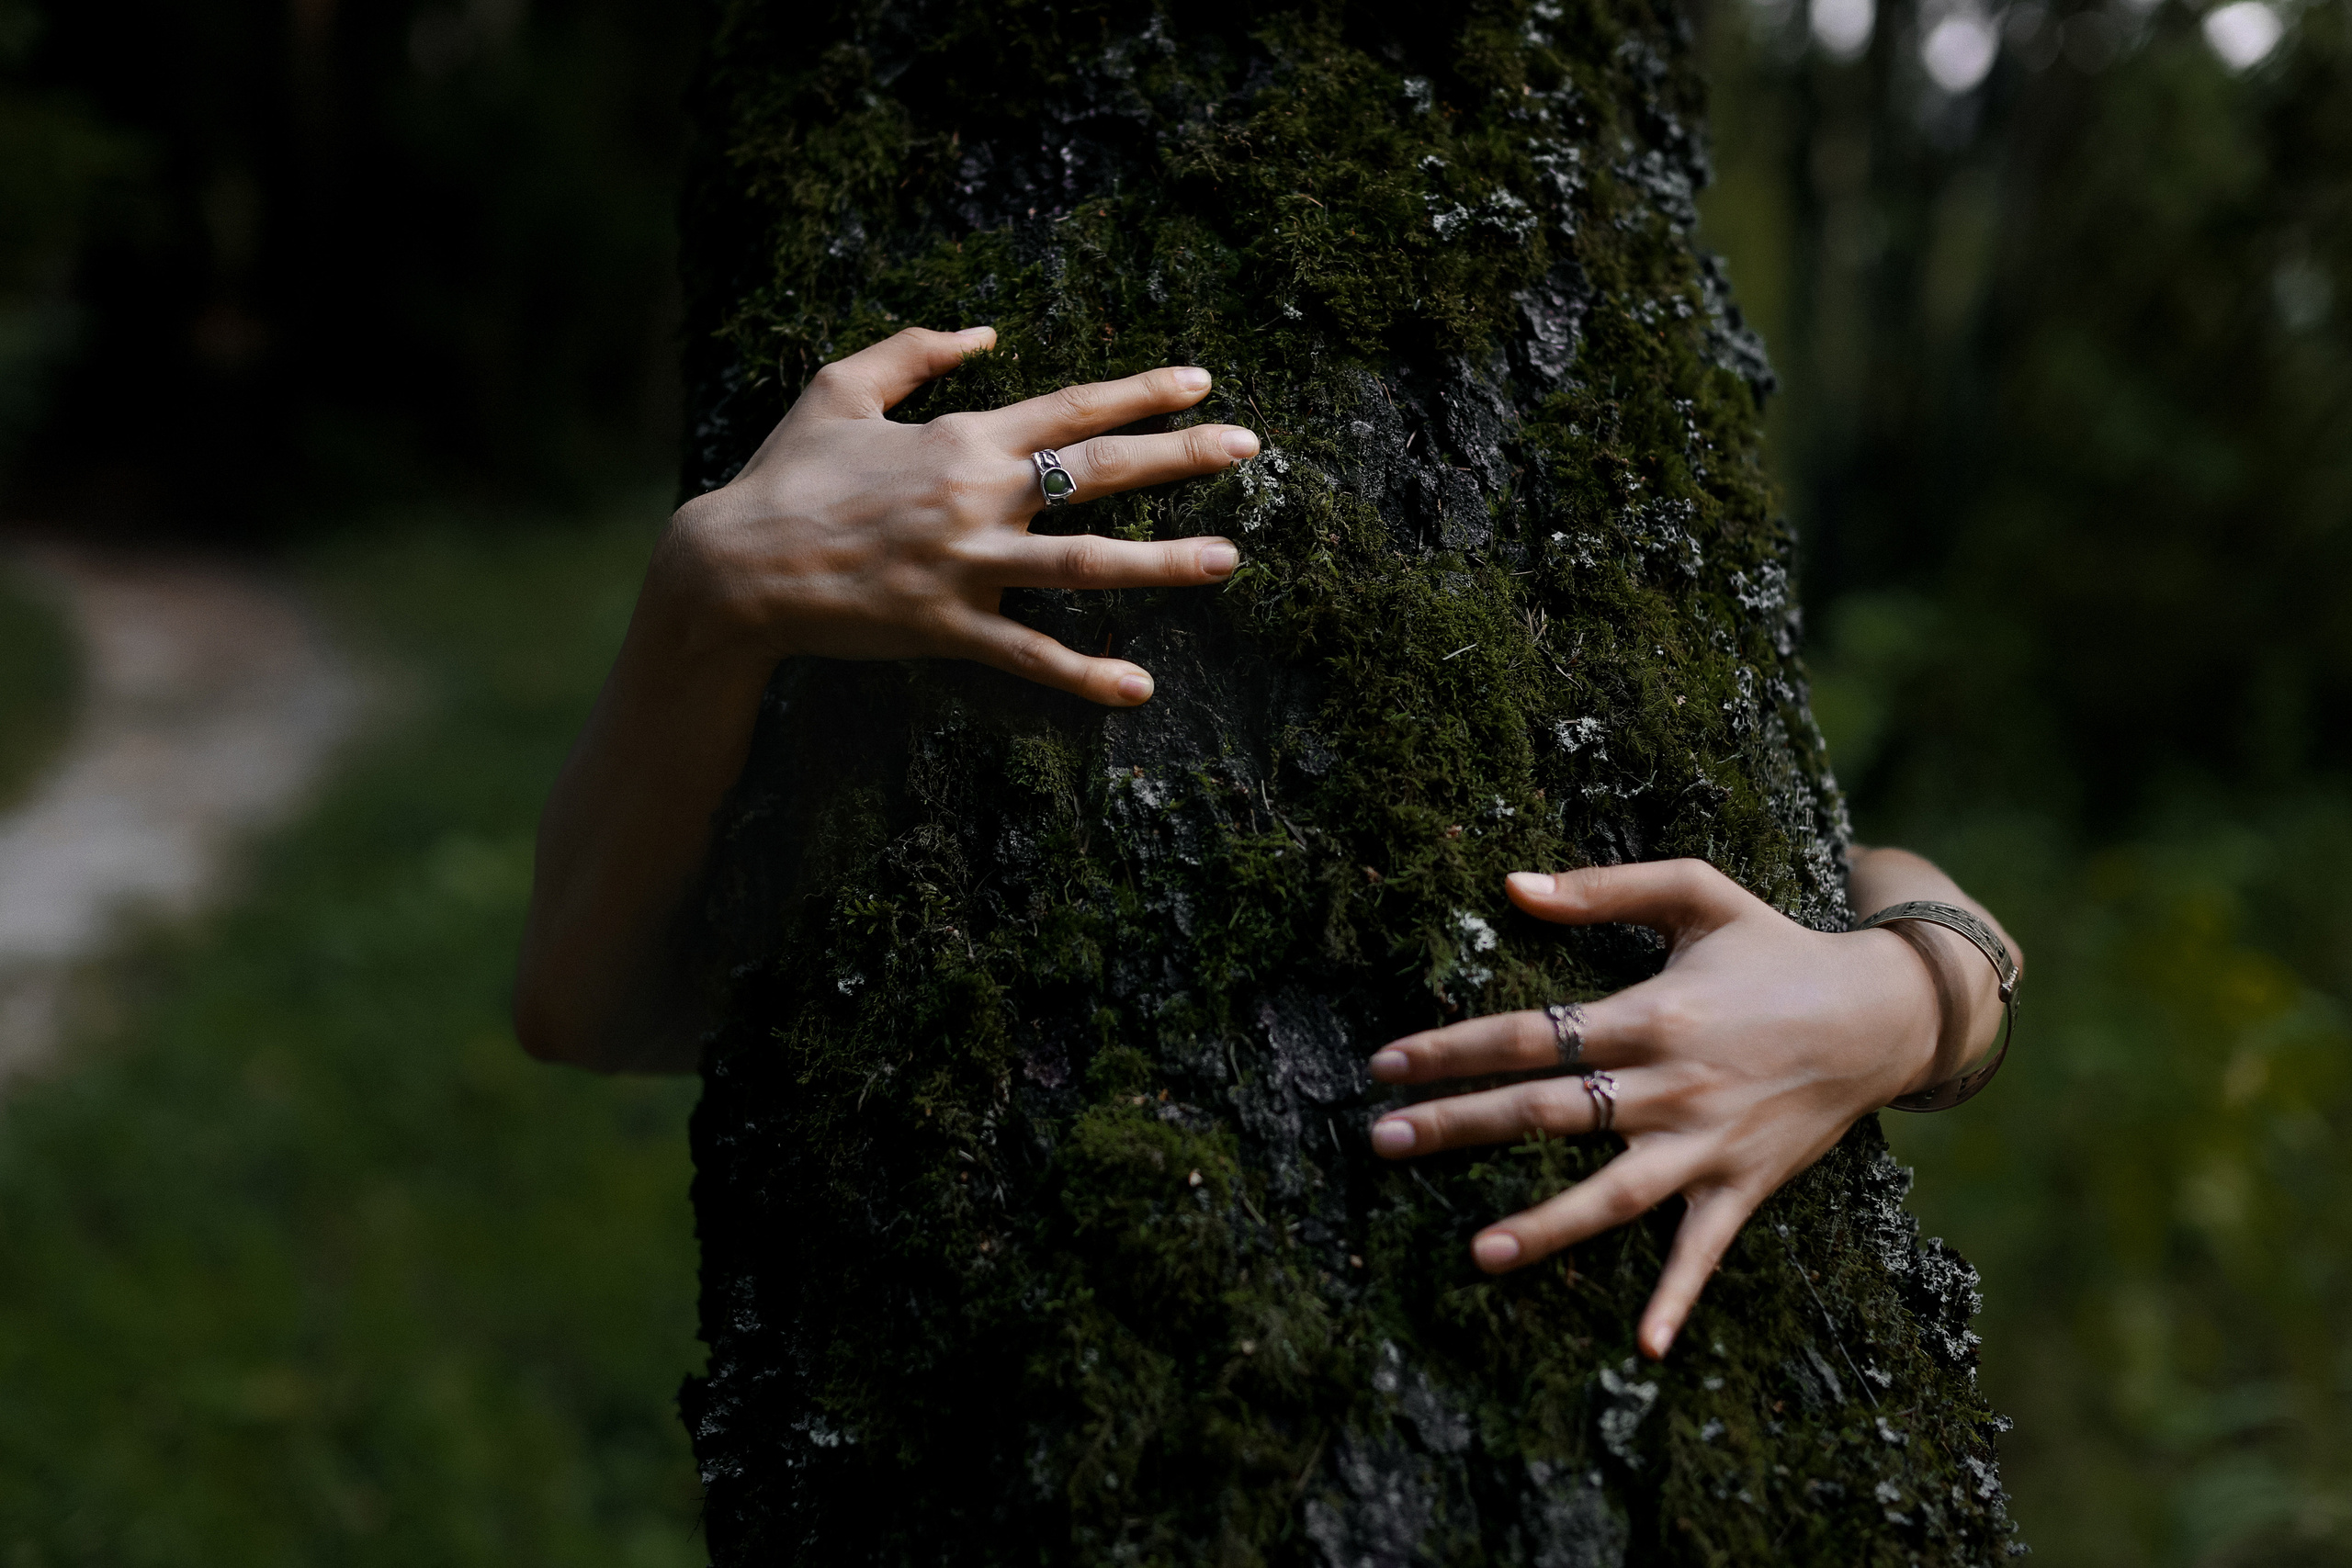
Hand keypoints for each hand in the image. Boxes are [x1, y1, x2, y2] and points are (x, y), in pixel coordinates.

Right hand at [657, 325, 1257, 704]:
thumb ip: (914, 352)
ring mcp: (969, 566)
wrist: (733, 567)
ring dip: (1163, 563)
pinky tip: (1138, 687)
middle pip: (1101, 471)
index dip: (1142, 392)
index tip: (1202, 383)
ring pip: (1086, 563)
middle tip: (1250, 447)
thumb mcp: (838, 388)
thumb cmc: (784, 475)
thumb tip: (985, 331)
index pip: (1072, 407)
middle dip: (1181, 456)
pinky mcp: (948, 628)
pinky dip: (1084, 674)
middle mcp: (979, 496)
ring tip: (1229, 561)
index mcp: (962, 438)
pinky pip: (1029, 654)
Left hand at [1366, 859, 1975, 1359]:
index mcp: (1649, 1013)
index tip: (1385, 1064)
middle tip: (1382, 1141)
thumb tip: (1512, 885)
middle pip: (1549, 1111)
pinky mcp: (1741, 1186)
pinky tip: (1643, 1344)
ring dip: (1546, 1226)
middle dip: (1460, 1126)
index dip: (1452, 1047)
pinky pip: (1703, 1251)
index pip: (1530, 1033)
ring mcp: (1705, 1142)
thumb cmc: (1776, 949)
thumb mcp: (1697, 893)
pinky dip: (1677, 1297)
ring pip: (1613, 1193)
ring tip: (1477, 1254)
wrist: (1881, 1014)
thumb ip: (1602, 888)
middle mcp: (1670, 1084)